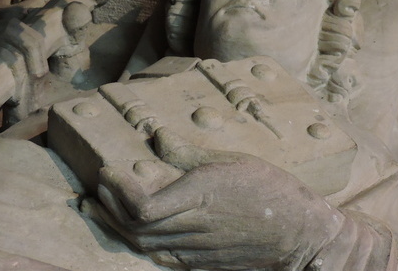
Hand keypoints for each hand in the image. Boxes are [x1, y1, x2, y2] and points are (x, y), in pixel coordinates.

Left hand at [97, 132, 343, 270]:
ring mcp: (198, 250)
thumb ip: (190, 153)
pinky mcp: (204, 263)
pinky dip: (142, 243)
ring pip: (145, 246)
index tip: (108, 171)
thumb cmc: (272, 190)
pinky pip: (162, 257)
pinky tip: (135, 231)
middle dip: (108, 209)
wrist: (300, 233)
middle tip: (96, 189)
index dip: (118, 192)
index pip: (143, 207)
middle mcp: (195, 227)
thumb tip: (158, 138)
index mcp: (202, 197)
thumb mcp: (233, 161)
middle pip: (135, 229)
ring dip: (118, 227)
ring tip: (103, 208)